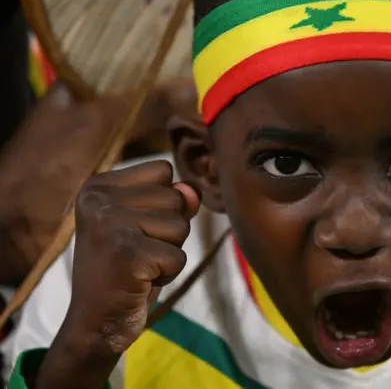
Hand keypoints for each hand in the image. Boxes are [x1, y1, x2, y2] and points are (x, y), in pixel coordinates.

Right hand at [36, 161, 199, 388]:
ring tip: (138, 265)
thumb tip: (192, 192)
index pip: (163, 170)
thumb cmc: (127, 267)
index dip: (163, 203)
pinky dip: (168, 274)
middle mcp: (97, 199)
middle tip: (137, 252)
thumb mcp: (150, 224)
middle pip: (175, 198)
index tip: (135, 228)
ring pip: (181, 226)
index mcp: (98, 185)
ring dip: (168, 252)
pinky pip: (178, 257)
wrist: (96, 322)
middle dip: (169, 231)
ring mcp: (109, 226)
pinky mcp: (127, 256)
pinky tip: (139, 281)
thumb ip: (175, 199)